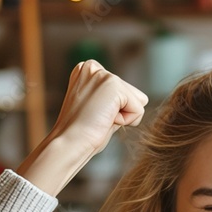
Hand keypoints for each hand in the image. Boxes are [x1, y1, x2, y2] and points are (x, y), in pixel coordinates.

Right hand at [18, 60, 148, 195]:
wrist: (69, 144)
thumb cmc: (82, 134)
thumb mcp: (99, 109)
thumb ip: (115, 99)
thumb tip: (142, 99)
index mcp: (87, 71)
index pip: (123, 90)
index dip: (115, 110)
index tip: (93, 116)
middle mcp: (94, 67)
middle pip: (133, 94)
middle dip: (121, 112)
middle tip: (96, 119)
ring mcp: (103, 74)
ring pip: (138, 101)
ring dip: (124, 117)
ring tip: (99, 119)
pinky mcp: (113, 84)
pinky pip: (139, 109)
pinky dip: (126, 121)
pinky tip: (104, 120)